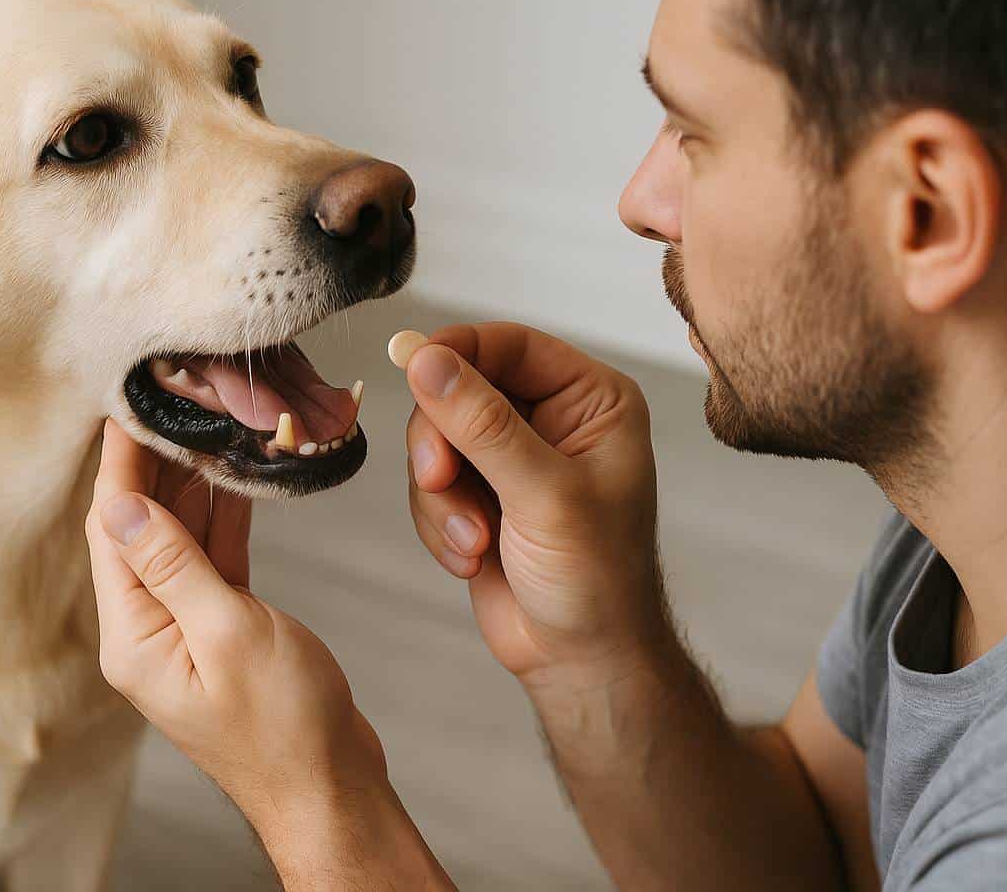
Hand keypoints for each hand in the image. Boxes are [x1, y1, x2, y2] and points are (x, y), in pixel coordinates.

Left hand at [85, 420, 386, 827]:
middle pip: (141, 526)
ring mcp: (186, 628)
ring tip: (203, 420)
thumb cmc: (284, 726)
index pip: (113, 529)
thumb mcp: (228, 634)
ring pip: (179, 535)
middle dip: (154, 460)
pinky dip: (223, 515)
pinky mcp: (224, 627)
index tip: (127, 403)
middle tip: (171, 397)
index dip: (120, 462)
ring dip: (192, 481)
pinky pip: (213, 557)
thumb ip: (173, 564)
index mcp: (133, 636)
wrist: (329, 786)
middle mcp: (149, 629)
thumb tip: (120, 503)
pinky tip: (234, 474)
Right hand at [402, 323, 667, 688]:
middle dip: (442, 444)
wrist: (581, 661)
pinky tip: (471, 559)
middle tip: (440, 480)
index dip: (456, 352)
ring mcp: (511, 459)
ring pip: (434, 440)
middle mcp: (551, 420)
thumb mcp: (543, 494)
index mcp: (591, 400)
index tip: (410, 368)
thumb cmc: (596, 580)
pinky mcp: (479, 497)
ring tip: (474, 542)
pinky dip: (438, 523)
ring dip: (441, 497)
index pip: (510, 345)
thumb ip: (483, 424)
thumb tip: (426, 359)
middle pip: (458, 389)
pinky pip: (428, 485)